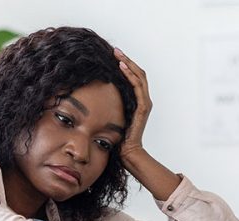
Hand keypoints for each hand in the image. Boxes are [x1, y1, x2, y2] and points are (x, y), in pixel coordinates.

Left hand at [113, 47, 151, 161]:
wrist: (127, 151)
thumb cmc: (118, 136)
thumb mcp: (112, 114)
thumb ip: (110, 103)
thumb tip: (94, 92)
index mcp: (137, 100)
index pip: (134, 77)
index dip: (125, 65)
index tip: (113, 56)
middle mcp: (143, 99)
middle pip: (138, 73)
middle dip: (126, 60)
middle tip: (115, 51)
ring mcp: (144, 103)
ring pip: (139, 77)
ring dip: (128, 64)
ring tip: (118, 56)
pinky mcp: (142, 108)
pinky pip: (138, 87)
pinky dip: (131, 76)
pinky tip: (122, 68)